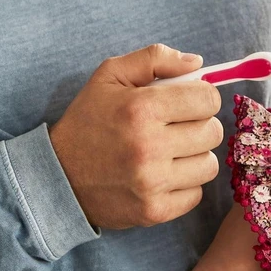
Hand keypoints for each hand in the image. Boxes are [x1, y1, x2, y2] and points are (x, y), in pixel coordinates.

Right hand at [49, 44, 223, 228]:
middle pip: (213, 132)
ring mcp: (152, 182)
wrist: (57, 175)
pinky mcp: (154, 211)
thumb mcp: (111, 74)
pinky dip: (185, 183)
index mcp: (142, 108)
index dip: (202, 97)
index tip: (189, 102)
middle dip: (200, 124)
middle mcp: (149, 146)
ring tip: (171, 151)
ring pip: (209, 164)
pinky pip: (196, 194)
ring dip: (195, 155)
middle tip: (178, 126)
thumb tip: (197, 63)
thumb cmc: (88, 119)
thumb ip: (155, 59)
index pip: (208, 100)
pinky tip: (164, 174)